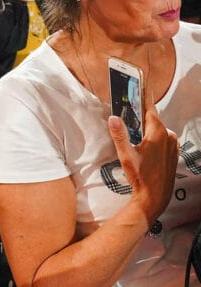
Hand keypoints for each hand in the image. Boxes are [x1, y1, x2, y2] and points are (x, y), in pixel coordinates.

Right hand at [108, 104, 177, 224]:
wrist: (155, 197)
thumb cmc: (140, 175)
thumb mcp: (125, 155)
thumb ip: (119, 134)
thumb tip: (113, 117)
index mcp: (157, 133)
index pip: (150, 109)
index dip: (143, 99)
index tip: (138, 89)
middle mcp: (168, 136)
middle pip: (153, 119)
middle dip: (142, 116)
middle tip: (129, 113)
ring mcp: (173, 145)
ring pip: (158, 130)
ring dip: (147, 128)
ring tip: (134, 131)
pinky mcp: (173, 153)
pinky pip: (163, 139)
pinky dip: (154, 138)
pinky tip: (144, 145)